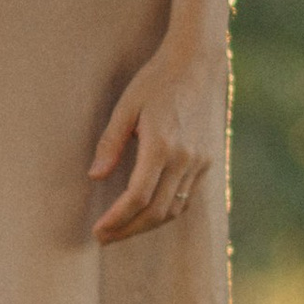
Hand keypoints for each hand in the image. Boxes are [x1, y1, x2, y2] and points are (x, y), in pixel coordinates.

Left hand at [89, 35, 224, 242]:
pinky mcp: (207, 162)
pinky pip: (186, 198)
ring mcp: (200, 162)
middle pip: (156, 211)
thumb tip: (95, 177)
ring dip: (146, 225)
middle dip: (128, 230)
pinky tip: (145, 214)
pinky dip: (165, 212)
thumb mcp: (126, 107)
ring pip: (173, 209)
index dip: (117, 219)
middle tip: (103, 238)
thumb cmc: (156, 82)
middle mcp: (185, 158)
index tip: (98, 230)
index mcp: (162, 145)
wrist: (197, 65)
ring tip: (120, 231)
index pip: (138, 196)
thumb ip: (110, 143)